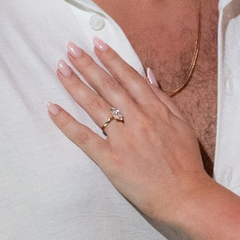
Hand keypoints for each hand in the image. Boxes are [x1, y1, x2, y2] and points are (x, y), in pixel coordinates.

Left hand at [48, 42, 211, 225]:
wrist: (186, 196)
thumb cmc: (186, 162)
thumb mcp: (182, 124)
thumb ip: (163, 98)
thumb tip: (148, 74)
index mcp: (155, 110)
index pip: (128, 78)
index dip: (111, 59)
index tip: (96, 43)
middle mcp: (138, 120)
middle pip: (107, 86)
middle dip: (87, 65)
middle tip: (70, 48)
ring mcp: (122, 139)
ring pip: (94, 106)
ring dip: (75, 85)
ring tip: (60, 68)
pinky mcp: (110, 160)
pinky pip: (84, 137)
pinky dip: (67, 122)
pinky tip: (52, 108)